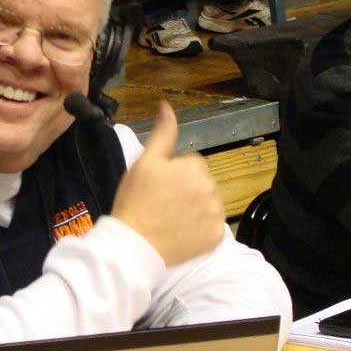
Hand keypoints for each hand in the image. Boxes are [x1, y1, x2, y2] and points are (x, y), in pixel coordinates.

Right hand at [111, 101, 224, 266]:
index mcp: (195, 166)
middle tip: (162, 203)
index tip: (158, 187)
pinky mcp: (216, 237)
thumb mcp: (145, 161)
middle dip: (187, 189)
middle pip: (201, 183)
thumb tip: (167, 105)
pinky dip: (201, 229)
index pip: (190, 164)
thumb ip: (162, 133)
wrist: (134, 244)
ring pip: (208, 203)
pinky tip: (182, 232)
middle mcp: (211, 188)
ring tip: (171, 218)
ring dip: (196, 208)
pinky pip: (212, 227)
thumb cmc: (135, 200)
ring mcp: (215, 215)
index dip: (172, 174)